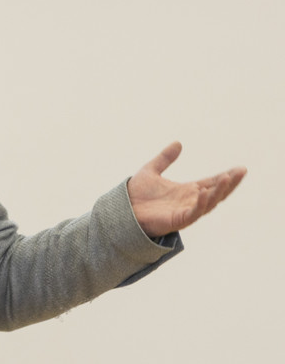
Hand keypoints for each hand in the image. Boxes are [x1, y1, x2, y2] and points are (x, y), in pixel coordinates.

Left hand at [127, 142, 246, 237]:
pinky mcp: (177, 220)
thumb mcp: (151, 170)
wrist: (122, 209)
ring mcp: (184, 211)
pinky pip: (193, 213)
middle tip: (241, 172)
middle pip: (215, 192)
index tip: (239, 168)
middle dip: (229, 183)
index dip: (225, 176)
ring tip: (228, 178)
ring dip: (219, 191)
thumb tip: (178, 143)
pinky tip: (205, 193)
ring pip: (209, 203)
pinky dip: (201, 204)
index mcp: (186, 191)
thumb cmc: (136, 194)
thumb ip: (165, 158)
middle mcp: (189, 201)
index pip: (211, 182)